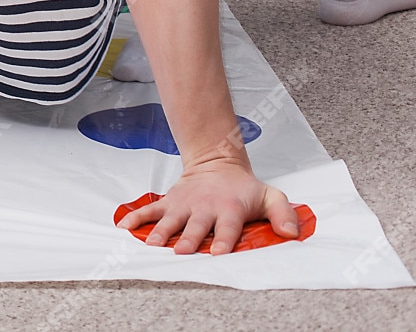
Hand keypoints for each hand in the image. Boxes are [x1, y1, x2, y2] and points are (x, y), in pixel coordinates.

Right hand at [116, 155, 300, 254]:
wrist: (217, 162)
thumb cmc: (244, 188)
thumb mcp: (270, 197)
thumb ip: (283, 214)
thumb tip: (291, 233)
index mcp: (229, 209)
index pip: (227, 227)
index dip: (223, 240)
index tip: (216, 252)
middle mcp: (204, 208)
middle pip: (195, 226)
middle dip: (188, 239)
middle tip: (181, 251)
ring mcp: (184, 205)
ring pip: (170, 220)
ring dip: (161, 232)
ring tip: (152, 244)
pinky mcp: (169, 203)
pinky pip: (150, 211)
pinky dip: (136, 218)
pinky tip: (124, 228)